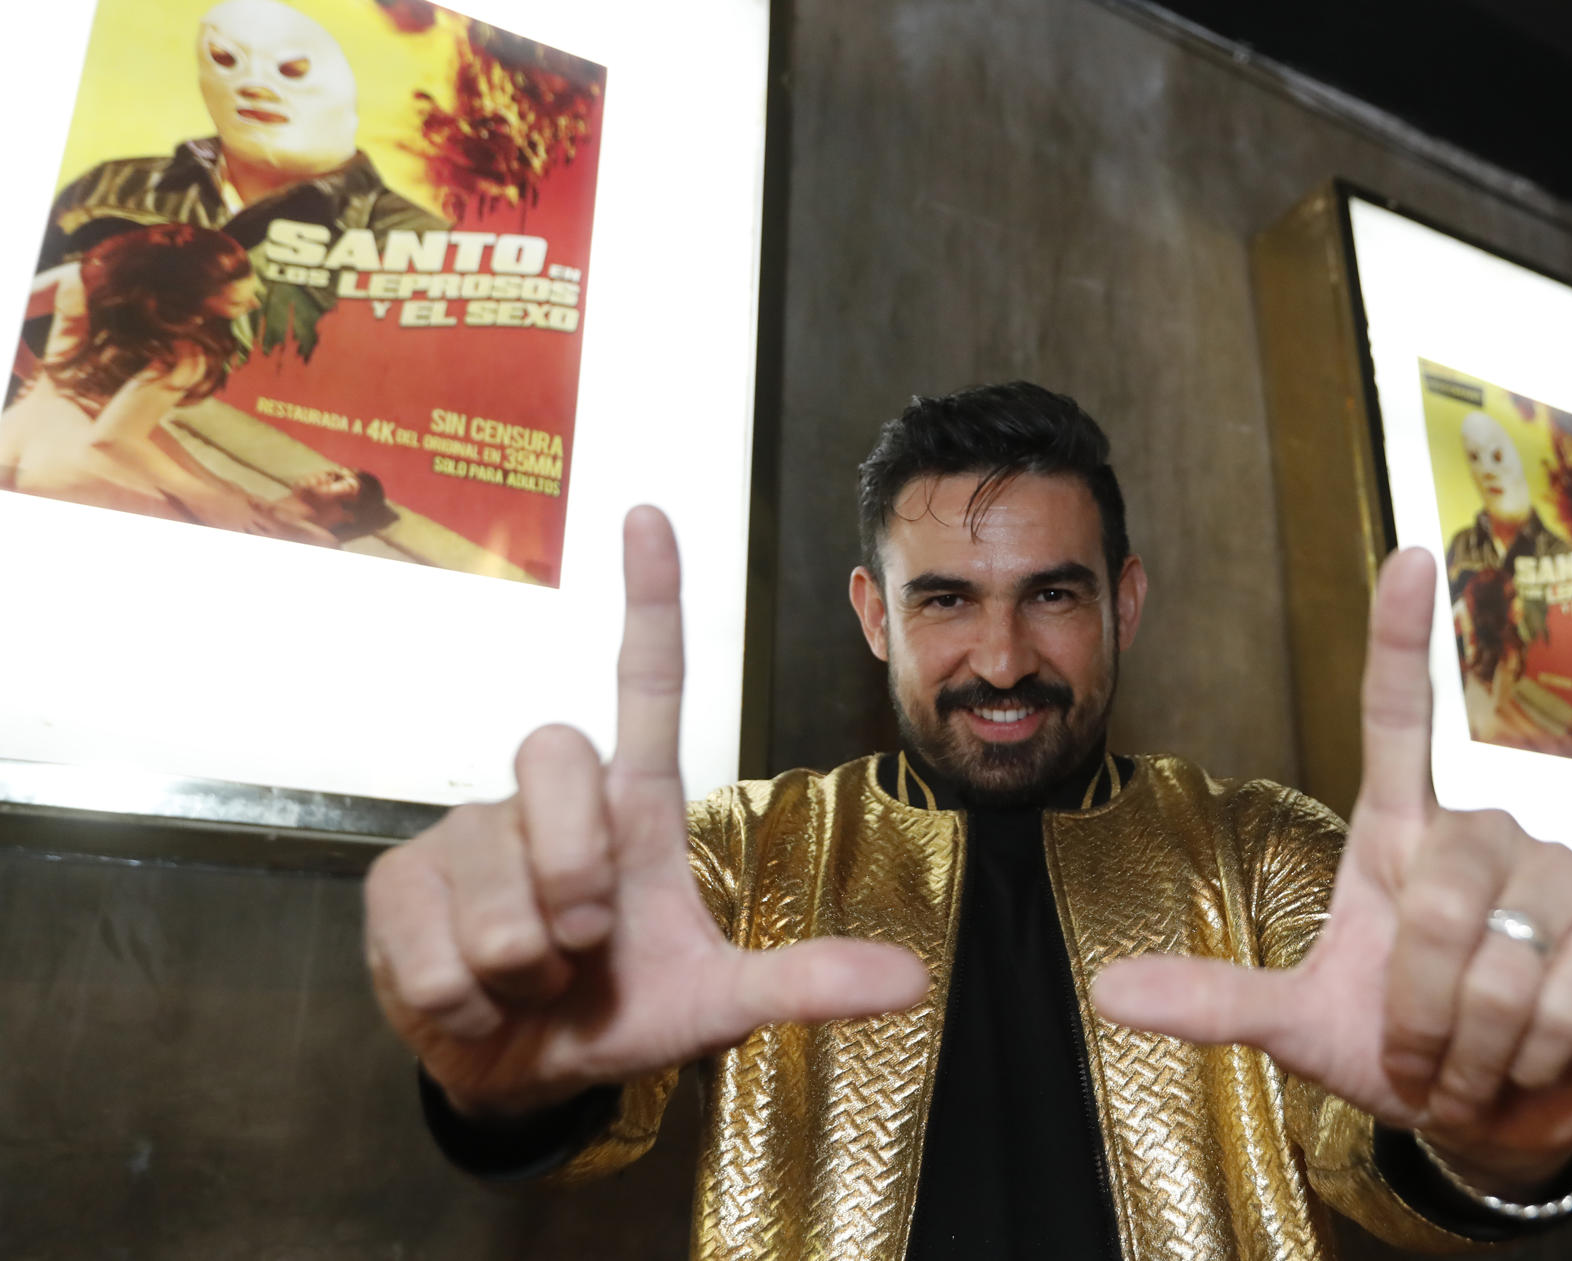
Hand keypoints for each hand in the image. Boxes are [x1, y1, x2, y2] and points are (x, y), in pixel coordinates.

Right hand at [364, 507, 928, 1117]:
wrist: (523, 1073)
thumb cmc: (622, 1008)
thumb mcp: (717, 999)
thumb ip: (803, 982)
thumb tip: (912, 982)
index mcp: (635, 807)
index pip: (647, 685)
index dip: (650, 600)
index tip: (651, 517)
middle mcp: (549, 799)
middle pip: (559, 753)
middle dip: (577, 872)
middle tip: (585, 947)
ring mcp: (469, 832)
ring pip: (502, 892)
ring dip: (526, 969)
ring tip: (531, 982)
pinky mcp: (400, 883)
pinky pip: (438, 949)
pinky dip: (466, 1000)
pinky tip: (472, 996)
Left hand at [1092, 548, 1571, 1191]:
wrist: (1500, 1119)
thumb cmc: (1399, 1049)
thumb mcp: (1298, 1024)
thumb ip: (1214, 1000)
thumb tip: (1107, 988)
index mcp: (1400, 834)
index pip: (1398, 717)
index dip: (1403, 639)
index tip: (1410, 556)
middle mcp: (1485, 833)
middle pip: (1438, 901)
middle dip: (1418, 1010)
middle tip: (1423, 1051)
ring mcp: (1564, 872)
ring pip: (1496, 968)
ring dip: (1473, 1049)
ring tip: (1478, 1059)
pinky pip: (1563, 1001)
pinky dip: (1538, 1060)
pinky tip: (1543, 1060)